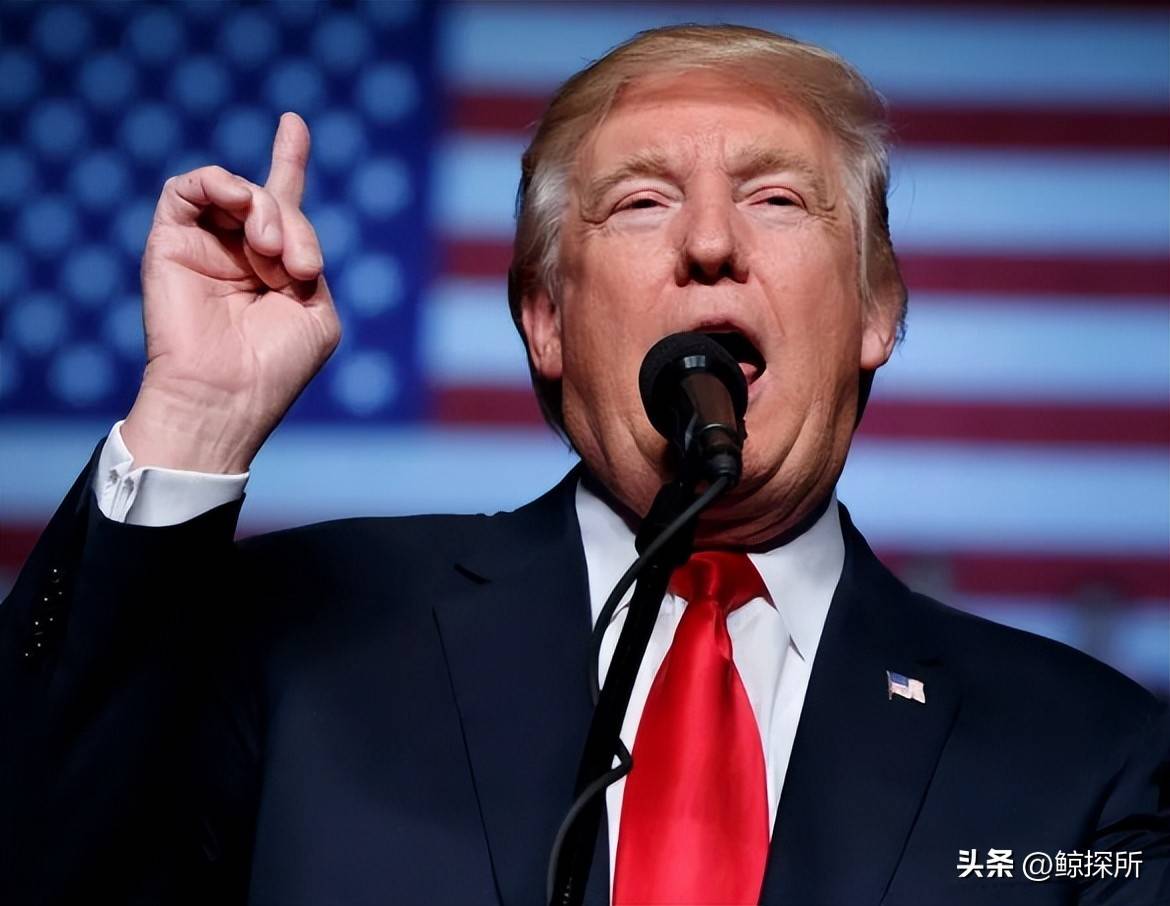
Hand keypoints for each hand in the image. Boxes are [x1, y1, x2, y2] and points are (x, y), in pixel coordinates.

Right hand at [121, 112, 340, 473]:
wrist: (225, 397)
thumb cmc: (275, 367)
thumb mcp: (316, 312)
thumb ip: (308, 260)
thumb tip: (280, 231)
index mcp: (276, 269)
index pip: (283, 205)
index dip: (289, 161)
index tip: (293, 123)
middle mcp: (239, 252)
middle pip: (272, 200)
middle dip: (293, 224)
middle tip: (298, 268)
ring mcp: (204, 245)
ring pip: (238, 192)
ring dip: (265, 211)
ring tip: (271, 254)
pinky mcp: (169, 241)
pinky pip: (188, 188)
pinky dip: (219, 185)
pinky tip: (239, 208)